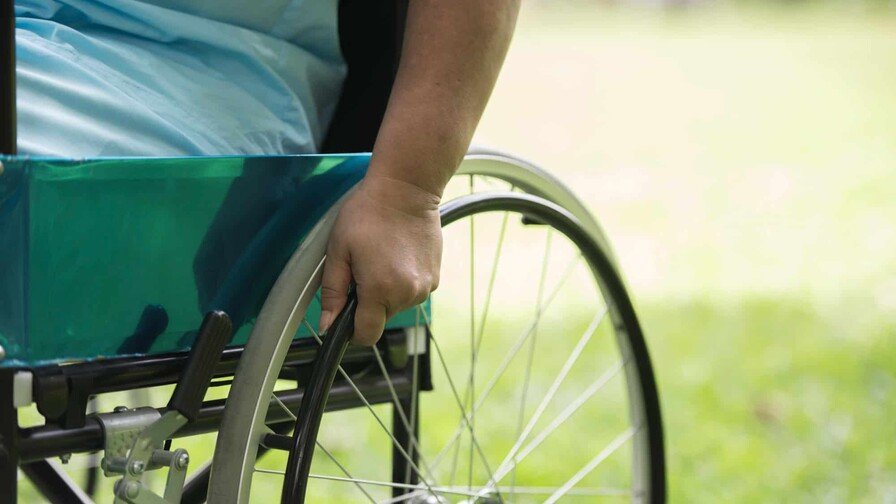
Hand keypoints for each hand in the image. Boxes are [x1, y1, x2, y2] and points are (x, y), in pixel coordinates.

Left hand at [318, 175, 441, 344]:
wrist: (406, 190)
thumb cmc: (369, 213)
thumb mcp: (338, 250)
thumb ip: (332, 292)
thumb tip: (327, 324)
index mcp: (379, 289)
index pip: (367, 335)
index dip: (352, 331)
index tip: (346, 316)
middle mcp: (407, 293)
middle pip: (381, 318)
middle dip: (368, 303)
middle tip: (362, 269)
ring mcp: (425, 287)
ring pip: (397, 305)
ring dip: (387, 292)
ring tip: (382, 258)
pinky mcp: (435, 278)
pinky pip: (412, 292)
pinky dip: (403, 282)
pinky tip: (397, 256)